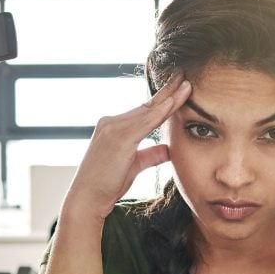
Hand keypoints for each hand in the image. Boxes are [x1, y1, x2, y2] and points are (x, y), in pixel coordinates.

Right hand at [64, 74, 191, 218]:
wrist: (87, 199)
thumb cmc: (107, 185)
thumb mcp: (134, 167)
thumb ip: (150, 155)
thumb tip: (168, 149)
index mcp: (114, 127)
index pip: (144, 110)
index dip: (162, 99)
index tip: (178, 87)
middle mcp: (111, 123)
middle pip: (147, 105)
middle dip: (168, 90)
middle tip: (184, 74)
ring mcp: (113, 129)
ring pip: (148, 110)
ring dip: (169, 97)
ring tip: (187, 84)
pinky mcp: (118, 139)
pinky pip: (144, 123)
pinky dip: (160, 112)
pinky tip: (173, 103)